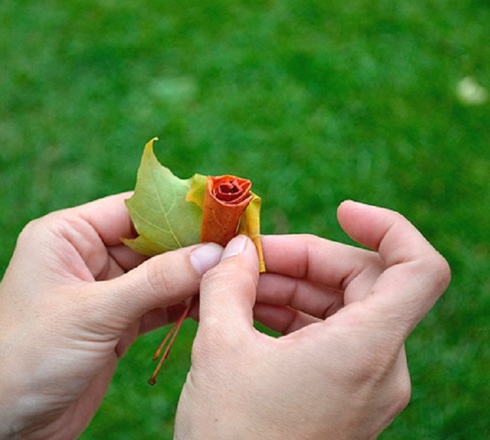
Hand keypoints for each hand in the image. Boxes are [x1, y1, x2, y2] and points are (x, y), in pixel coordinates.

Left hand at [0, 193, 222, 439]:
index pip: (131, 208)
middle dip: (192, 245)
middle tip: (239, 245)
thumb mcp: (94, 313)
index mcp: (65, 235)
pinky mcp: (114, 322)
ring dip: (192, 276)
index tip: (223, 210)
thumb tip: (213, 252)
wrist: (3, 424)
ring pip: (157, 273)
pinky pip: (155, 304)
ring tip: (235, 273)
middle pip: (150, 240)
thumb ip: (156, 281)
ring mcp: (101, 290)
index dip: (177, 209)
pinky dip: (181, 304)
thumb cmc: (29, 357)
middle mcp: (84, 256)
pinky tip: (211, 301)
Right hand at [175, 201, 449, 439]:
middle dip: (306, 259)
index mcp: (365, 350)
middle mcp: (380, 367)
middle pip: (365, 282)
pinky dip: (293, 316)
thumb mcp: (219, 348)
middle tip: (249, 257)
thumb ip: (230, 284)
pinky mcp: (345, 397)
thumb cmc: (230, 435)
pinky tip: (247, 311)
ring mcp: (365, 385)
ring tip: (235, 284)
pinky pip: (329, 337)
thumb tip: (236, 250)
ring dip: (291, 287)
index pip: (419, 269)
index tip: (341, 211)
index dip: (388, 227)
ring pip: (342, 309)